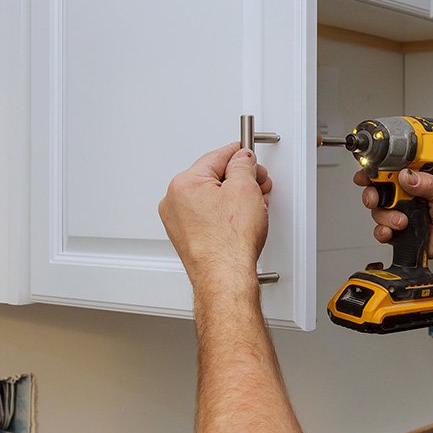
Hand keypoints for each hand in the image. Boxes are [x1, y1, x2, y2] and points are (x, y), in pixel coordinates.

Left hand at [159, 143, 272, 289]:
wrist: (224, 277)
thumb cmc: (229, 243)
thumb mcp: (245, 189)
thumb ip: (243, 165)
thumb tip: (242, 159)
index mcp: (184, 183)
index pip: (216, 156)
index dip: (239, 155)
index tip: (249, 155)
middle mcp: (174, 201)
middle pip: (212, 177)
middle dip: (239, 179)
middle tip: (259, 185)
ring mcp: (177, 221)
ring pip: (210, 196)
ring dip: (234, 197)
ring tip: (254, 207)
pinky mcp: (186, 236)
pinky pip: (206, 214)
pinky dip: (224, 213)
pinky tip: (241, 221)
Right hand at [355, 168, 432, 262]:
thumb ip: (426, 183)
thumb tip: (406, 175)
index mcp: (415, 181)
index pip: (390, 172)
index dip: (375, 171)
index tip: (368, 173)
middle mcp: (405, 196)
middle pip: (377, 191)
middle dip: (371, 194)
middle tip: (376, 197)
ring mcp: (401, 214)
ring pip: (378, 212)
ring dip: (385, 216)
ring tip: (403, 220)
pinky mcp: (401, 233)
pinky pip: (382, 232)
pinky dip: (382, 232)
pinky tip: (391, 231)